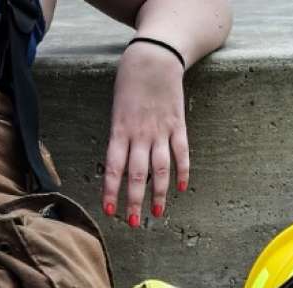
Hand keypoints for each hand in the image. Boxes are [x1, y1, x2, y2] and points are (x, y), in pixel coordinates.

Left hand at [101, 41, 188, 225]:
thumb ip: (120, 137)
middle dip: (135, 200)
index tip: (110, 211)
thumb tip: (121, 165)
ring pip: (160, 169)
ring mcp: (161, 131)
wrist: (154, 58)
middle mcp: (140, 134)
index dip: (111, 191)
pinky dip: (182, 172)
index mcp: (120, 130)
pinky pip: (182, 154)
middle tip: (134, 223)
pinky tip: (181, 188)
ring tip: (156, 213)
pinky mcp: (178, 126)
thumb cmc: (130, 82)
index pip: (114, 168)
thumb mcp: (117, 109)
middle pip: (137, 174)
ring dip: (158, 193)